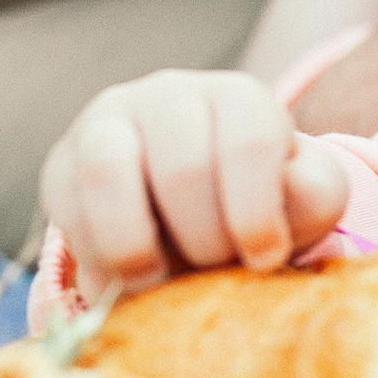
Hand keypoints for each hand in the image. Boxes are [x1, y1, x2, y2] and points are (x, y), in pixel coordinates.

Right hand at [39, 70, 349, 299]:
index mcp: (238, 97)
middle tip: (215, 272)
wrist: (196, 215)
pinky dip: (96, 257)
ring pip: (107, 170)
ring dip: (136, 245)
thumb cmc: (260, 204)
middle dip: (203, 240)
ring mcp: (108, 121)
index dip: (256, 212)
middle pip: (182, 166)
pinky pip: (66, 207)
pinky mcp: (63, 162)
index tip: (264, 260)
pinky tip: (127, 280)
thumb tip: (290, 191)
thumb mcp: (304, 200)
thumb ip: (314, 193)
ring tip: (160, 283)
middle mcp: (170, 94)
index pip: (249, 141)